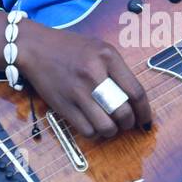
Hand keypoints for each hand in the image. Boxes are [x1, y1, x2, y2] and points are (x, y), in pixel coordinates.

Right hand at [16, 19, 152, 140]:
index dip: (145, 112)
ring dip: (112, 131)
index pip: (136, 92)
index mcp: (107, 57)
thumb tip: (136, 100)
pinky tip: (94, 125)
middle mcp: (94, 74)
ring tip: (110, 125)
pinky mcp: (63, 106)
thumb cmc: (70, 48)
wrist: (35, 48)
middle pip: (123, 112)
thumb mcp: (99, 48)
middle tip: (127, 123)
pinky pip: (87, 131)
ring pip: (106, 126)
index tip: (146, 121)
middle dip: (129, 123)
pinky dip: (94, 133)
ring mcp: (77, 92)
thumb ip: (118, 69)